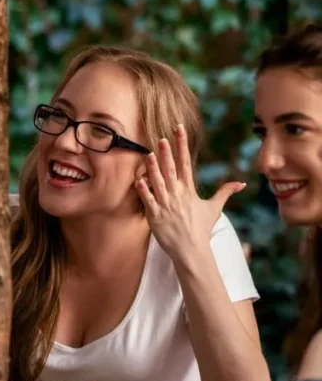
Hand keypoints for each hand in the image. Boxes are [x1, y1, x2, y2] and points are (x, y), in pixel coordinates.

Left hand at [134, 124, 244, 258]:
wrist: (191, 250)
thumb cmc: (201, 228)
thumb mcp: (214, 208)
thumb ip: (225, 192)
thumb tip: (241, 183)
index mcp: (189, 190)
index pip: (185, 162)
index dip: (182, 145)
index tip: (178, 130)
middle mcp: (177, 195)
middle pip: (171, 170)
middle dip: (166, 153)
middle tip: (161, 138)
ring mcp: (166, 205)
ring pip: (157, 182)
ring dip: (153, 168)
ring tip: (148, 154)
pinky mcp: (155, 215)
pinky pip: (148, 200)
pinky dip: (143, 190)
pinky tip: (138, 180)